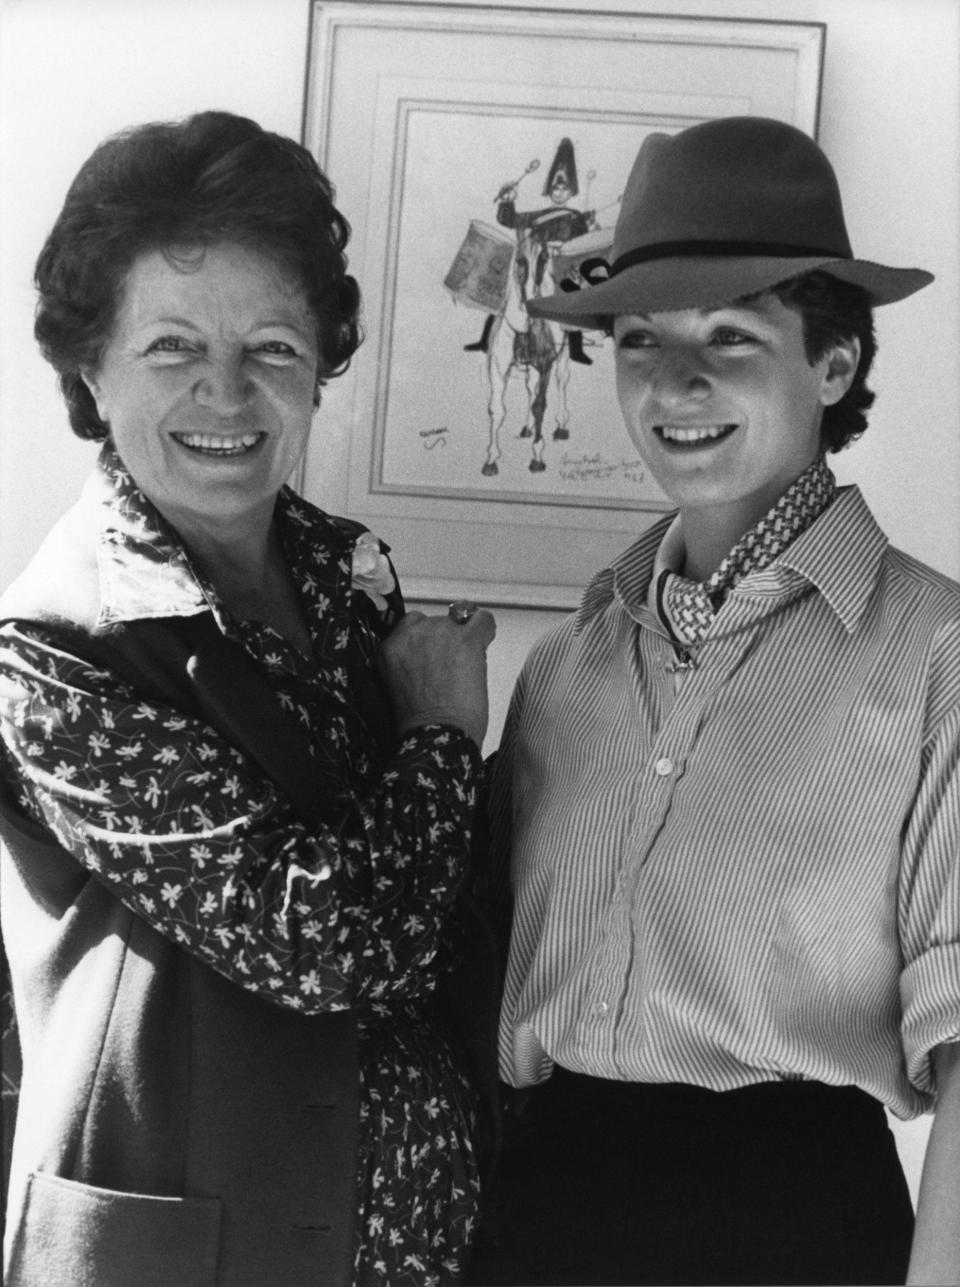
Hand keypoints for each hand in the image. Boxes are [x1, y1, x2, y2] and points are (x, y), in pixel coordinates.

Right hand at [379, 608, 495, 748]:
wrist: (437, 737)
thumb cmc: (419, 724)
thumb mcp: (397, 686)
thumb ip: (408, 661)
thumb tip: (431, 654)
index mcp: (390, 648)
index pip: (411, 624)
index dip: (427, 640)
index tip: (434, 654)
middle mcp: (411, 635)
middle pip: (436, 622)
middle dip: (445, 641)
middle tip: (451, 668)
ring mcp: (439, 634)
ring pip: (458, 620)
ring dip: (464, 639)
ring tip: (466, 668)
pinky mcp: (466, 639)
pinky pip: (482, 620)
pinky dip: (486, 630)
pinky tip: (484, 645)